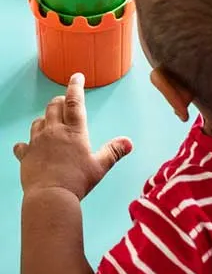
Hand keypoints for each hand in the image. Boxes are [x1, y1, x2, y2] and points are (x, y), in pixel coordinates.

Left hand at [13, 73, 132, 200]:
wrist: (50, 197)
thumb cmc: (76, 181)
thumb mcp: (99, 167)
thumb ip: (113, 152)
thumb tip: (128, 142)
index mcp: (74, 131)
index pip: (74, 101)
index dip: (75, 86)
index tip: (76, 76)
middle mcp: (54, 131)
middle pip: (54, 106)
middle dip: (60, 101)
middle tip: (64, 101)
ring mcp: (38, 142)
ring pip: (38, 121)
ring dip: (45, 119)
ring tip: (50, 122)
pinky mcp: (25, 155)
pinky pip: (22, 144)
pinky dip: (25, 143)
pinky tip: (27, 146)